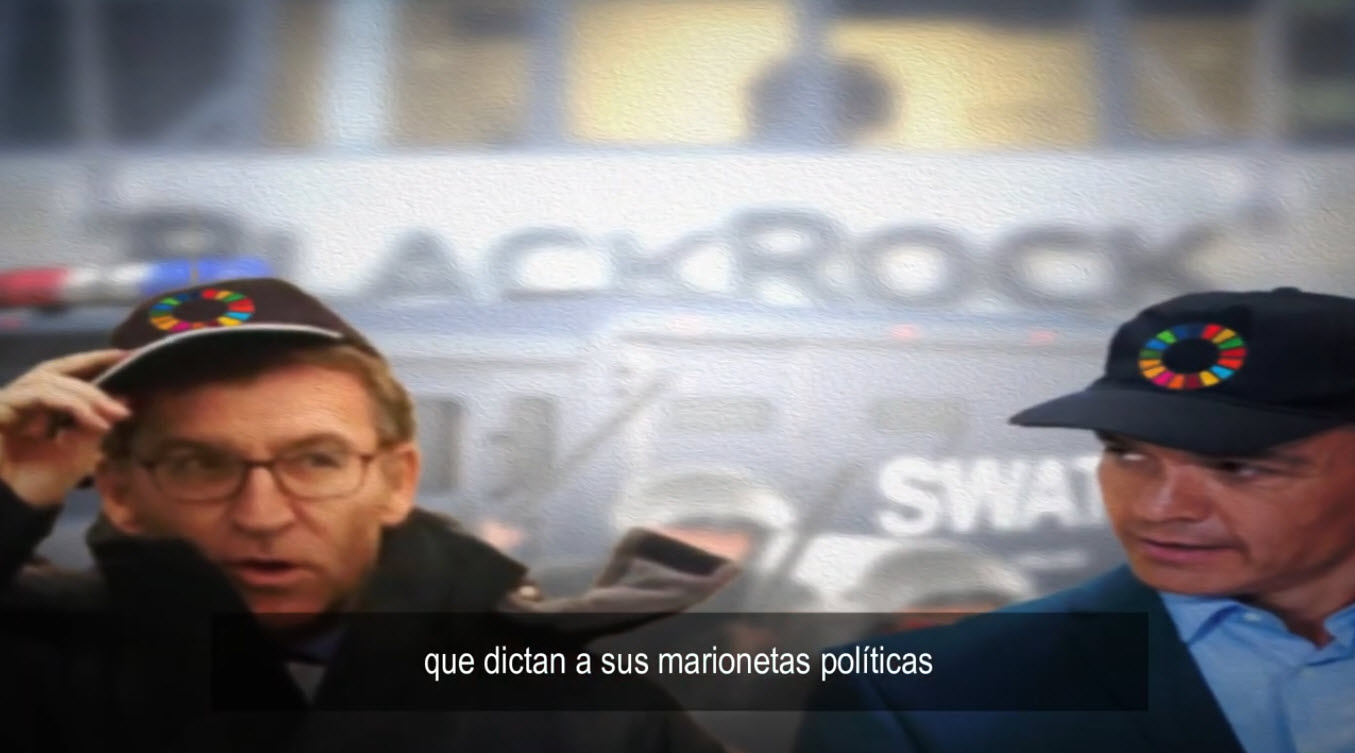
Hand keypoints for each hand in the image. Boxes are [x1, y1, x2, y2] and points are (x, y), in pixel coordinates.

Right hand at [0, 350, 130, 506]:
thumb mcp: (82, 449)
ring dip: (87, 395)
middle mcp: (23, 395)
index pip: (69, 371)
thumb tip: (125, 397)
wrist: (17, 506)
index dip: (97, 360)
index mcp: (42, 400)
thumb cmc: (45, 479)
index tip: (130, 354)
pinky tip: (93, 420)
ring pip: (50, 381)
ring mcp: (8, 400)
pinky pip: (37, 396)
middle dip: (95, 366)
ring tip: (115, 412)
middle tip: (126, 364)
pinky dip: (69, 404)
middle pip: (59, 368)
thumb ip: (98, 422)